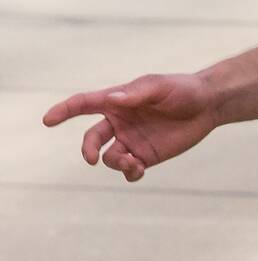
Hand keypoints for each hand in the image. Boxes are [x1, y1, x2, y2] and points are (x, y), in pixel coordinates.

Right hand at [42, 73, 219, 181]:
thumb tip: (112, 100)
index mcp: (116, 101)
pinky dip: (129, 173)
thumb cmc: (181, 89)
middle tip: (92, 158)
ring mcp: (132, 140)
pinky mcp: (147, 156)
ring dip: (115, 163)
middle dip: (88, 149)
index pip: (82, 105)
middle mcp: (119, 122)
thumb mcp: (158, 87)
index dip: (63, 111)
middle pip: (92, 138)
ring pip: (109, 157)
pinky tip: (138, 169)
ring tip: (132, 162)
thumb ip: (135, 94)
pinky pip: (129, 170)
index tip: (48, 120)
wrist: (207, 105)